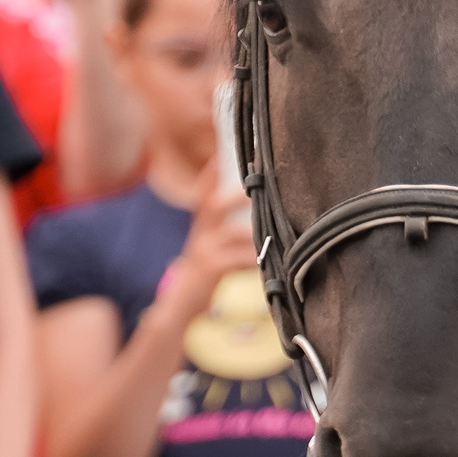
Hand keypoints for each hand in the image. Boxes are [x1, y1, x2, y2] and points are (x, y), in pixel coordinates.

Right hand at [157, 167, 257, 323]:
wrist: (182, 302)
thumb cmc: (207, 269)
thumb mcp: (211, 245)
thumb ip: (227, 229)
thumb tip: (259, 211)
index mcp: (202, 226)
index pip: (203, 194)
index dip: (209, 175)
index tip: (218, 154)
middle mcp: (200, 234)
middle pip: (212, 206)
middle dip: (235, 196)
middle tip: (257, 190)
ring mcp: (203, 251)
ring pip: (230, 234)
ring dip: (254, 231)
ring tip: (275, 231)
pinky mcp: (210, 269)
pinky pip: (236, 260)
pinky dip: (255, 258)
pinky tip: (270, 261)